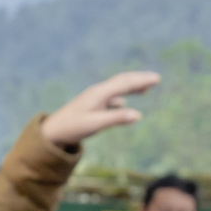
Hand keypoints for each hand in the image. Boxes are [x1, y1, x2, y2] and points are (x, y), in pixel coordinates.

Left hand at [40, 72, 158, 149]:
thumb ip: (116, 119)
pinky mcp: (91, 106)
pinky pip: (109, 98)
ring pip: (116, 89)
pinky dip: (121, 97)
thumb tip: (138, 115)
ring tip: (146, 88)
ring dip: (132, 87)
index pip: (125, 83)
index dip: (141, 80)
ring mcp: (94, 99)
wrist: (52, 132)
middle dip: (139, 79)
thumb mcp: (95, 124)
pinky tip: (123, 102)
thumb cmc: (72, 128)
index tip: (157, 79)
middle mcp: (98, 93)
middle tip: (156, 79)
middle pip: (122, 82)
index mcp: (99, 94)